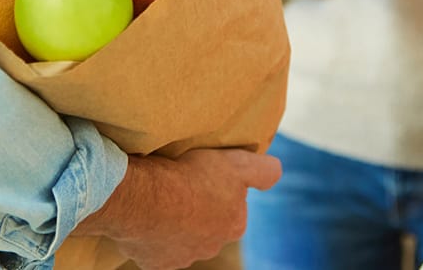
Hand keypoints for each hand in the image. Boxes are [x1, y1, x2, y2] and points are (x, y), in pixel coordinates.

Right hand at [74, 149, 280, 269]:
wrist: (145, 199)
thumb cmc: (192, 178)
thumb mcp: (238, 163)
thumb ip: (264, 171)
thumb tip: (276, 172)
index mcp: (234, 226)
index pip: (233, 208)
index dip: (221, 189)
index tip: (204, 176)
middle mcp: (212, 248)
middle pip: (207, 225)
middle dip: (198, 209)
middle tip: (182, 186)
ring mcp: (183, 258)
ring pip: (181, 238)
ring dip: (174, 222)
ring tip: (162, 199)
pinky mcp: (155, 262)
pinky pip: (155, 247)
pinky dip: (152, 234)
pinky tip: (148, 217)